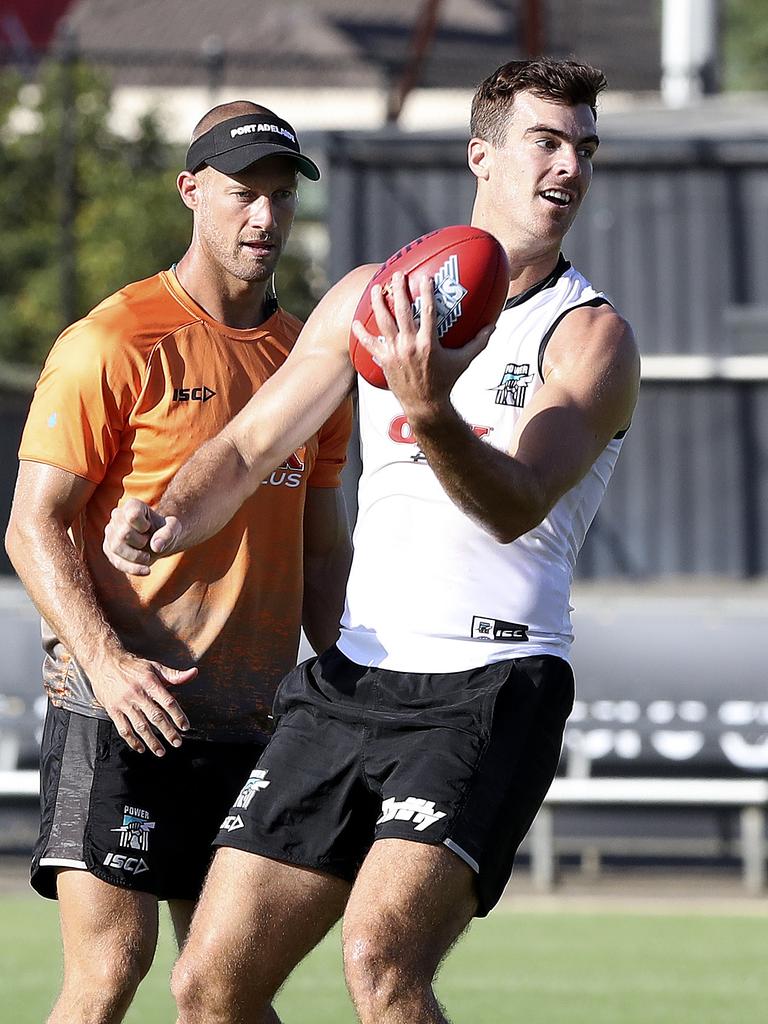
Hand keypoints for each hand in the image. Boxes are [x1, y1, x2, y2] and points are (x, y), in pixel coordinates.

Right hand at [90, 650, 196, 754]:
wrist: (104, 662)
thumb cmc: (131, 666)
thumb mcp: (154, 666)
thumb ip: (174, 675)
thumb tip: (194, 673)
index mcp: (150, 683)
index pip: (168, 702)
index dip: (178, 715)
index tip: (185, 726)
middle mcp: (138, 694)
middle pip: (156, 717)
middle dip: (168, 732)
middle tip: (177, 743)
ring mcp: (124, 703)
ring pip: (140, 726)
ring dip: (152, 741)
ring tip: (161, 751)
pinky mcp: (113, 710)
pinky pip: (123, 729)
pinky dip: (132, 741)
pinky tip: (140, 748)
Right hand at [103, 498, 182, 574]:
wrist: (158, 541)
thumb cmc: (165, 531)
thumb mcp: (174, 529)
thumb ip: (168, 533)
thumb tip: (156, 546)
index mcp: (132, 506)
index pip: (132, 516)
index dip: (143, 526)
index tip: (148, 528)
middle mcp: (117, 516)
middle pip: (123, 534)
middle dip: (140, 543)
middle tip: (148, 542)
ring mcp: (110, 533)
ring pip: (115, 548)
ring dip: (136, 557)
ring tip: (147, 556)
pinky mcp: (109, 549)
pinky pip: (116, 561)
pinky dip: (132, 569)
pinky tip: (146, 570)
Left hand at [351, 272, 493, 414]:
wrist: (425, 406)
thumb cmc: (446, 382)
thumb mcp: (464, 361)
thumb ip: (479, 342)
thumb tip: (494, 325)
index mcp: (429, 343)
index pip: (428, 311)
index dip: (427, 292)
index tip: (425, 276)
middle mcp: (410, 346)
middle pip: (402, 311)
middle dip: (399, 290)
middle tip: (397, 275)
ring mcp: (395, 353)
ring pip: (383, 322)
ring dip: (379, 303)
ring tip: (376, 288)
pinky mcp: (384, 361)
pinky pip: (370, 344)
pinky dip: (362, 333)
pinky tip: (355, 321)